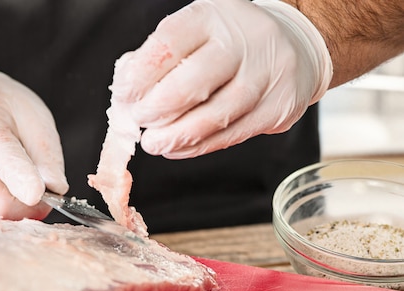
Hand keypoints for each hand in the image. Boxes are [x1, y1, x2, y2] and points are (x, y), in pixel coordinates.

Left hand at [109, 0, 332, 158]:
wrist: (293, 45)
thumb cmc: (228, 43)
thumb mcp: (194, 33)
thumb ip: (158, 59)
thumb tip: (127, 97)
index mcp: (212, 16)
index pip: (168, 44)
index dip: (139, 76)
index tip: (124, 96)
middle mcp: (244, 41)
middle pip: (191, 84)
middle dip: (156, 110)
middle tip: (139, 121)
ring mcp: (266, 75)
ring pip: (213, 116)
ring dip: (175, 137)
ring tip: (154, 143)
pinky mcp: (279, 108)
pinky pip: (231, 135)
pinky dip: (198, 147)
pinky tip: (178, 148)